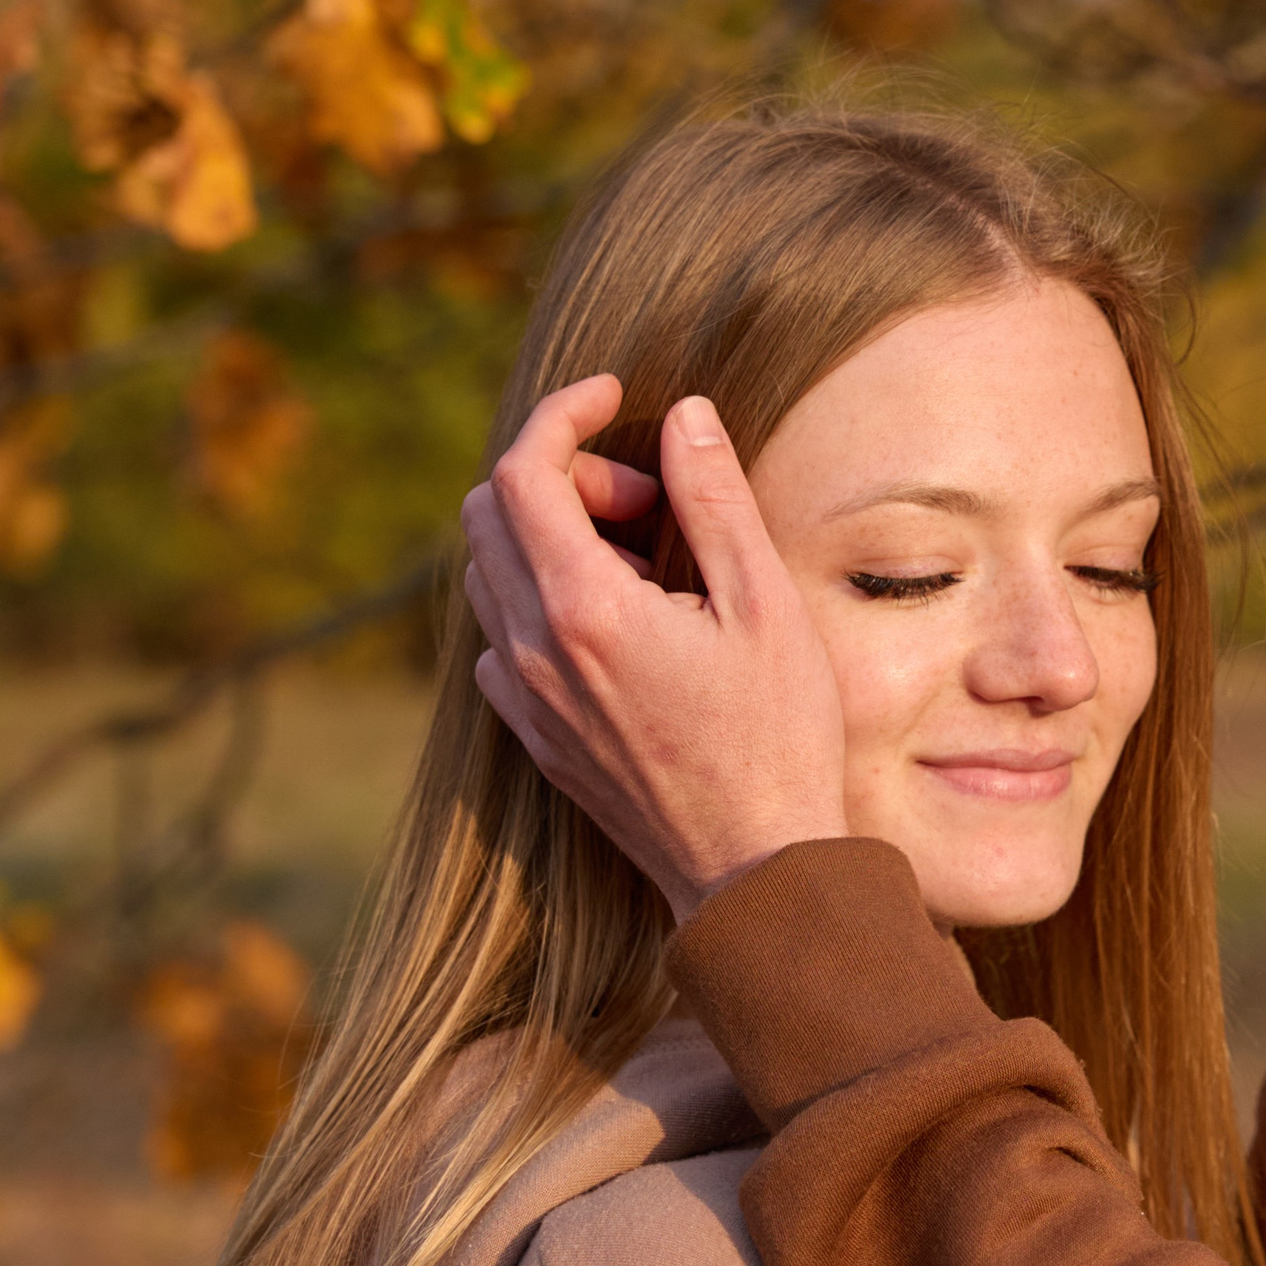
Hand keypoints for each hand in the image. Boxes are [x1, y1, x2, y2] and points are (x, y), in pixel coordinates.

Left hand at [462, 375, 847, 923]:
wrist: (754, 868)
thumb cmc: (777, 738)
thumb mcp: (765, 605)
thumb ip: (714, 499)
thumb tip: (683, 416)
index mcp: (584, 609)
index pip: (523, 473)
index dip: (562, 414)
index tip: (614, 397)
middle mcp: (530, 651)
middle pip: (488, 513)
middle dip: (562, 476)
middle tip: (647, 499)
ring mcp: (523, 698)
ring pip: (489, 574)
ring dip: (549, 537)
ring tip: (641, 561)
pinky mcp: (534, 735)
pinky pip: (499, 637)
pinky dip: (542, 599)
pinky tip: (619, 622)